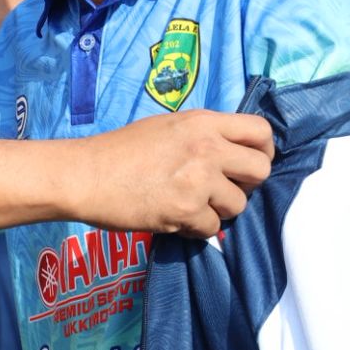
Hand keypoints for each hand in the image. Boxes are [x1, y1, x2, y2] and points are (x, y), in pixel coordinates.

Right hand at [79, 109, 273, 237]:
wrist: (86, 174)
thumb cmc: (120, 149)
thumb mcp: (167, 126)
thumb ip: (203, 134)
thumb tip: (232, 152)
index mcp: (203, 122)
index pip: (261, 131)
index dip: (263, 150)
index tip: (249, 162)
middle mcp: (207, 148)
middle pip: (260, 170)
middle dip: (248, 184)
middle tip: (225, 188)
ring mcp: (198, 180)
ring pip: (238, 204)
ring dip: (219, 209)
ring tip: (192, 204)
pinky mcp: (185, 211)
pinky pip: (212, 227)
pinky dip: (196, 228)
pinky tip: (175, 217)